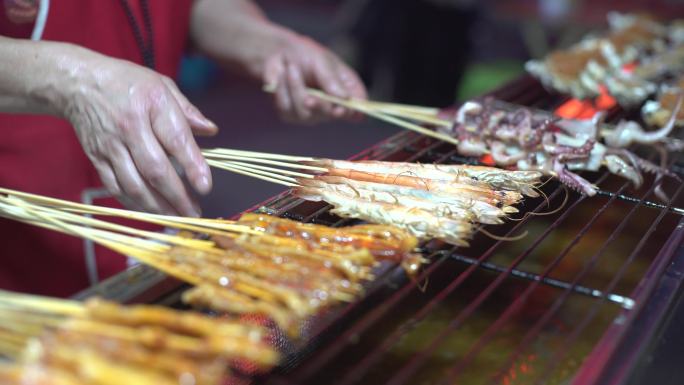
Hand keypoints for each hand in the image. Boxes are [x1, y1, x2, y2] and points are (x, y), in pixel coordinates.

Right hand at [59, 49, 216, 215]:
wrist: (78, 83)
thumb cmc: (127, 83)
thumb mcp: (162, 85)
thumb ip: (187, 111)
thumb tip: (211, 130)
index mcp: (152, 105)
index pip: (176, 140)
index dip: (192, 166)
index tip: (205, 187)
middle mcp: (130, 127)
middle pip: (155, 169)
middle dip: (177, 196)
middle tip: (194, 213)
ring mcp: (111, 146)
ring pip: (134, 184)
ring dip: (157, 207)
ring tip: (176, 218)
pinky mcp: (97, 158)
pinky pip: (116, 188)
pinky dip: (134, 204)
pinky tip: (151, 213)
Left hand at [263, 31, 366, 123]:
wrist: (278, 53)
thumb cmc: (305, 54)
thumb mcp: (321, 61)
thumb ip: (331, 80)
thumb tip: (344, 98)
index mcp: (346, 88)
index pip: (356, 106)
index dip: (350, 111)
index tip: (340, 110)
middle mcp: (332, 104)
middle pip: (330, 114)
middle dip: (319, 105)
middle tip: (309, 97)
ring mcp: (312, 112)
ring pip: (306, 114)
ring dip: (296, 89)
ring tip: (290, 68)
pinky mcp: (292, 115)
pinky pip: (287, 111)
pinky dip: (283, 91)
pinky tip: (282, 77)